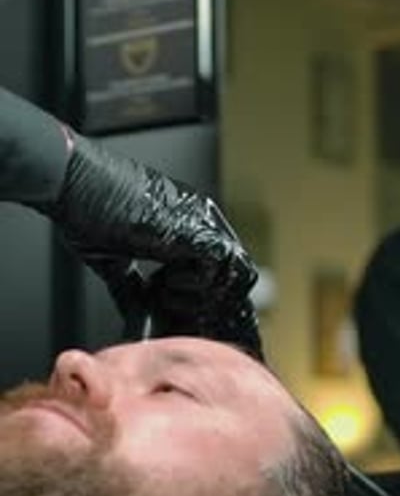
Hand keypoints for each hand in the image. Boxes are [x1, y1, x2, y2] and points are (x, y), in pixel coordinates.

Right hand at [52, 135, 263, 357]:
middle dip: (207, 300)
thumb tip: (136, 314)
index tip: (176, 311)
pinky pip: (217, 265)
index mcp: (183, 223)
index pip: (215, 267)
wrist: (71, 181)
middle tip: (173, 310)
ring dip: (200, 295)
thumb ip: (131, 286)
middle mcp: (197, 219)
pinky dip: (194, 285)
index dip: (202, 296)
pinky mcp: (191, 226)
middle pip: (231, 271)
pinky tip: (163, 284)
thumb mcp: (112, 258)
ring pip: (231, 271)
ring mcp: (198, 220)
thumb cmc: (83, 207)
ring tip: (164, 296)